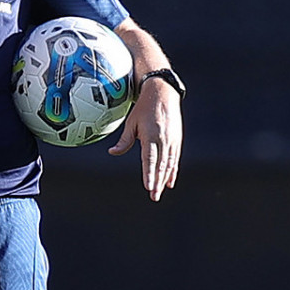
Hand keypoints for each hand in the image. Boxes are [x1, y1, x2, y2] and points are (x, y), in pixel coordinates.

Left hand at [108, 70, 180, 200]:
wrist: (163, 92)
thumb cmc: (144, 107)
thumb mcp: (131, 122)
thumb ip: (124, 140)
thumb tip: (112, 152)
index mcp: (151, 135)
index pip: (150, 159)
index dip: (149, 174)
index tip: (148, 187)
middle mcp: (163, 139)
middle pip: (160, 165)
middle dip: (157, 182)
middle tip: (154, 196)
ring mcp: (172, 140)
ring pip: (169, 164)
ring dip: (164, 179)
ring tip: (160, 192)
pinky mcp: (177, 140)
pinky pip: (175, 159)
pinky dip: (172, 171)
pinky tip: (170, 182)